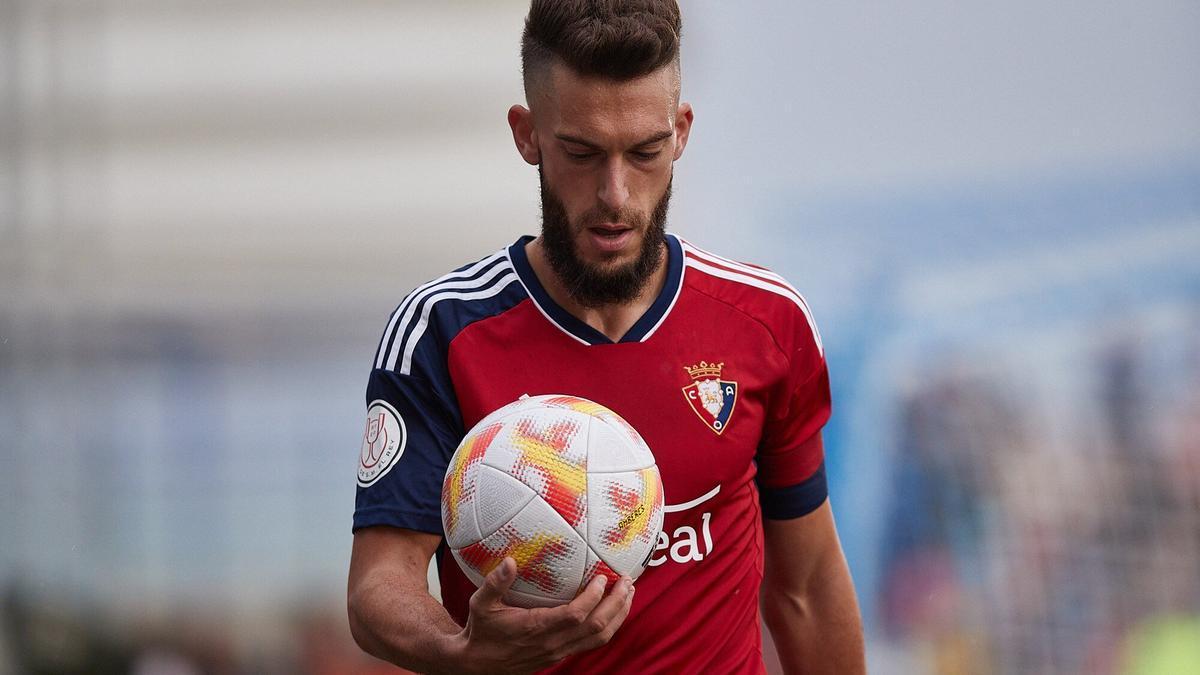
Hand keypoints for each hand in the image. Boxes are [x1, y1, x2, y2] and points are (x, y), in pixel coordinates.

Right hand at [449, 557, 634, 673]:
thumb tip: (509, 560)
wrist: (478, 665)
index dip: (593, 597)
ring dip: (618, 615)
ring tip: (628, 593)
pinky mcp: (562, 655)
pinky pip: (592, 642)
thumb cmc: (481, 631)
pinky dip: (609, 625)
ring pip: (600, 638)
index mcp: (537, 628)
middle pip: (596, 627)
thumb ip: (495, 583)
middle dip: (617, 603)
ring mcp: (560, 651)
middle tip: (627, 580)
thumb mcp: (481, 604)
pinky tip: (612, 609)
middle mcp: (553, 643)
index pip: (575, 615)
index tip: (603, 576)